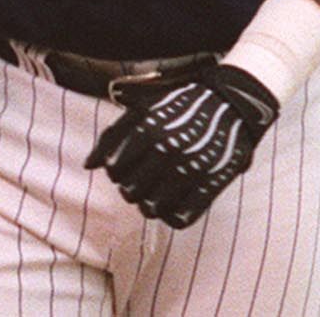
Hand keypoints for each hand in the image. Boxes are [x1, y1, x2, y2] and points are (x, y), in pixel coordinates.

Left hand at [84, 64, 279, 228]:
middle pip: (130, 191)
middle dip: (130, 191)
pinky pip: (182, 217)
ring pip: (153, 208)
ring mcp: (191, 167)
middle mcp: (167, 148)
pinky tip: (174, 209)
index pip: (113, 169)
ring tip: (153, 198)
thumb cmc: (178, 106)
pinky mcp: (213, 183)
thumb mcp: (143, 110)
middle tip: (139, 185)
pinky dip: (173, 218)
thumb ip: (112, 135)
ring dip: (149, 207)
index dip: (115, 173)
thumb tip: (88, 166)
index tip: (124, 169)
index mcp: (147, 128)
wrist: (232, 101)